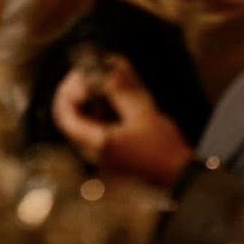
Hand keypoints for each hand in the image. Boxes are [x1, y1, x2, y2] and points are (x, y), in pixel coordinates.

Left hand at [51, 54, 192, 186]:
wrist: (180, 177)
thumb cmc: (164, 149)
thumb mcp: (143, 113)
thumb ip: (121, 89)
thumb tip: (107, 65)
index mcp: (97, 143)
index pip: (64, 114)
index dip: (68, 90)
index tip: (83, 75)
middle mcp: (92, 153)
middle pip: (70, 117)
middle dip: (78, 92)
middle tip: (92, 75)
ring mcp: (99, 157)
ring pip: (81, 122)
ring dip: (89, 101)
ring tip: (105, 84)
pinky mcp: (108, 156)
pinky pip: (93, 130)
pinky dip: (98, 112)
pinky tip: (114, 101)